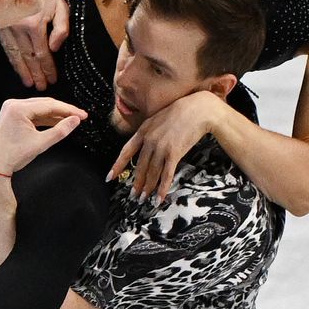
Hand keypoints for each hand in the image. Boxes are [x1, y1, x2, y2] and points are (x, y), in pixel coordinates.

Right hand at [0, 0, 69, 90]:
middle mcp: (18, 28)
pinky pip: (6, 48)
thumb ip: (61, 29)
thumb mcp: (61, 8)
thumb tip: (54, 48)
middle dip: (36, 74)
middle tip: (41, 86)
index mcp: (34, 24)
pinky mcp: (1, 27)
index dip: (48, 68)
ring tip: (29, 83)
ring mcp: (7, 28)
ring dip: (23, 71)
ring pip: (15, 55)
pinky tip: (16, 69)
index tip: (53, 79)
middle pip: (28, 58)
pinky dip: (11, 60)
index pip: (42, 53)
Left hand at [0, 98, 86, 174]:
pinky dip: (44, 118)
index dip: (69, 110)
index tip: (82, 115)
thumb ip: (61, 130)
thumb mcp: (41, 143)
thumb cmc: (12, 156)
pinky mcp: (11, 115)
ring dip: (54, 114)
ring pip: (39, 108)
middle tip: (79, 117)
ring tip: (70, 120)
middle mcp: (13, 104)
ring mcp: (11, 109)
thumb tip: (75, 120)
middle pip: (45, 104)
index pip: (50, 105)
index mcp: (18, 108)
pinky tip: (56, 122)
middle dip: (63, 111)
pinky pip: (32, 114)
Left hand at [107, 91, 223, 200]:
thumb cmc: (180, 112)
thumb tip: (144, 145)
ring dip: (147, 188)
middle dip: (136, 183)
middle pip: (140, 166)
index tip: (110, 177)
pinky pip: (166, 174)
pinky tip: (159, 198)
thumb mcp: (158, 118)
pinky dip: (162, 188)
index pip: (126, 151)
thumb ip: (149, 131)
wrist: (198, 110)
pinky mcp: (174, 153)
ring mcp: (161, 147)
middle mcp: (150, 140)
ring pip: (151, 173)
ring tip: (144, 198)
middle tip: (133, 195)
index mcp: (143, 130)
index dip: (118, 166)